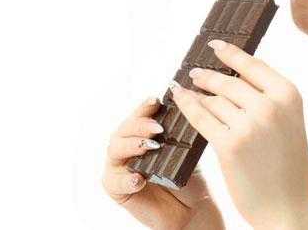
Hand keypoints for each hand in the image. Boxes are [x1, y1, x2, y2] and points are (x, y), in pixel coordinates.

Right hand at [102, 96, 218, 229]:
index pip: (139, 116)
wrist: (193, 208)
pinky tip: (139, 179)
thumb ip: (180, 130)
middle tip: (158, 128)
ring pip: (115, 149)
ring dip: (132, 145)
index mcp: (142, 134)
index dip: (144, 107)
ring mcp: (121, 168)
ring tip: (150, 147)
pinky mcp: (118, 189)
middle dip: (139, 125)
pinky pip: (114, 182)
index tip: (156, 100)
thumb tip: (187, 104)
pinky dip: (126, 180)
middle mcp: (128, 147)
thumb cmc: (189, 176)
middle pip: (123, 129)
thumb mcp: (187, 150)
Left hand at [170, 39, 307, 226]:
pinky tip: (179, 98)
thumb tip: (234, 77)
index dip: (231, 53)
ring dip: (198, 93)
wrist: (289, 207)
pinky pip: (201, 117)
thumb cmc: (290, 167)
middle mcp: (270, 106)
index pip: (253, 64)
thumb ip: (268, 98)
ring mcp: (249, 125)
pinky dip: (187, 105)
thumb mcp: (290, 122)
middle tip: (195, 71)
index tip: (215, 45)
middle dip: (208, 75)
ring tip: (188, 88)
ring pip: (213, 99)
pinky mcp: (228, 144)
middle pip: (229, 81)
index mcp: (289, 95)